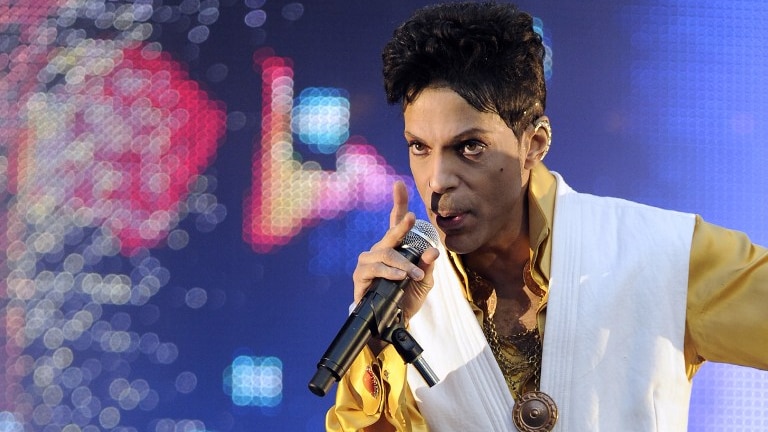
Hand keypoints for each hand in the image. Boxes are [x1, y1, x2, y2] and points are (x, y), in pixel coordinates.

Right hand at [352, 181, 439, 327]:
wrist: (393, 322)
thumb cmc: (407, 298)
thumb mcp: (424, 282)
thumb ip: (428, 266)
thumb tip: (433, 251)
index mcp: (395, 248)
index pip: (396, 222)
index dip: (398, 203)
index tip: (399, 184)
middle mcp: (380, 251)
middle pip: (391, 234)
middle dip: (401, 225)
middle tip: (411, 217)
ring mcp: (369, 262)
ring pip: (386, 254)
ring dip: (403, 264)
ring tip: (414, 275)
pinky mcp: (361, 275)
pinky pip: (376, 269)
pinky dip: (390, 272)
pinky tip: (399, 277)